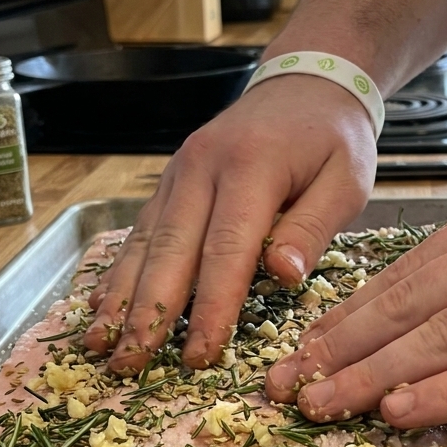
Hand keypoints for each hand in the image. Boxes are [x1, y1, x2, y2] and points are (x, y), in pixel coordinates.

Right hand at [84, 74, 375, 372]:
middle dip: (148, 313)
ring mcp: (180, 172)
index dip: (210, 307)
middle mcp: (203, 168)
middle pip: (171, 250)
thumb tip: (283, 274)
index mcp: (251, 168)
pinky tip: (100, 303)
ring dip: (121, 297)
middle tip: (129, 364)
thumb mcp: (345, 178)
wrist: (306, 82)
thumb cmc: (332, 138)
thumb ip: (313, 226)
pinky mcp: (172, 180)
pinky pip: (141, 230)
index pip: (225, 250)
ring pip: (145, 243)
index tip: (197, 355)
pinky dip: (119, 269)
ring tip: (101, 344)